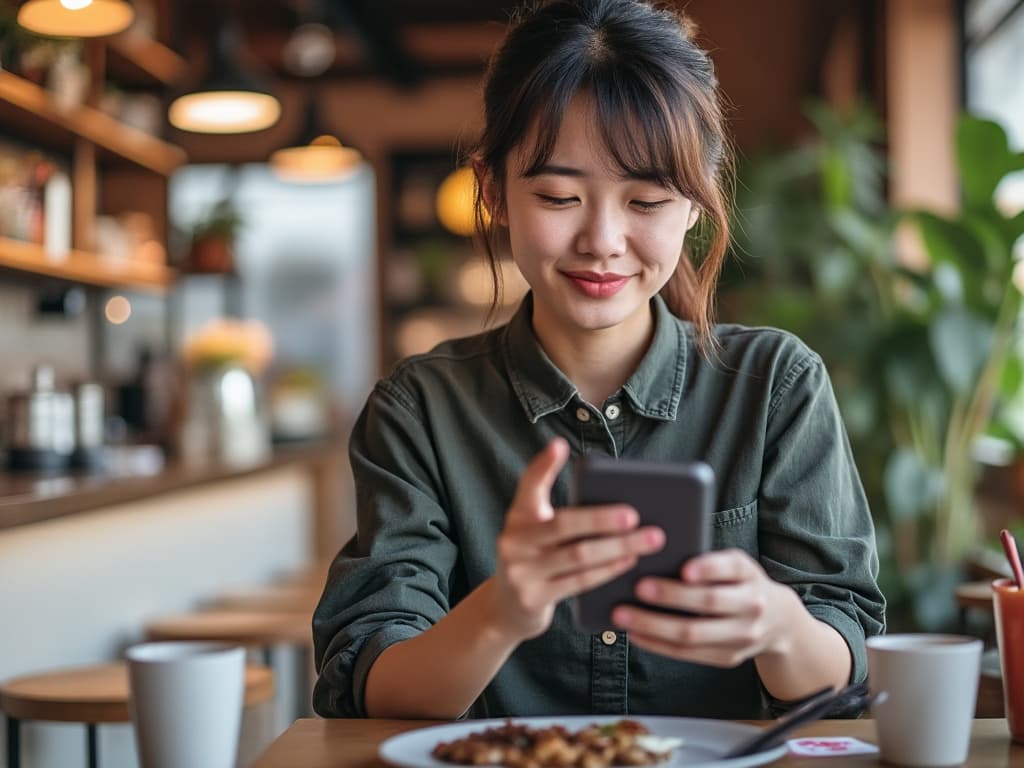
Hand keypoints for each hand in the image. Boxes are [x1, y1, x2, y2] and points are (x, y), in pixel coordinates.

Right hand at [489, 438, 664, 641]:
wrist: (508, 609)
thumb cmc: (537, 561)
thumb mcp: (539, 532)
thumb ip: (565, 516)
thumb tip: (615, 497)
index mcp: (519, 517)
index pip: (529, 485)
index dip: (543, 465)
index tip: (560, 445)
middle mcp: (514, 540)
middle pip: (564, 524)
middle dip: (603, 519)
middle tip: (635, 515)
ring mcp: (521, 571)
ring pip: (578, 555)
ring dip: (618, 546)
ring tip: (648, 539)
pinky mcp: (533, 597)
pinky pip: (579, 581)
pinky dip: (608, 570)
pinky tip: (629, 561)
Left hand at [610, 548, 800, 666]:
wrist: (779, 621)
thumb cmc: (740, 583)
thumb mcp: (734, 565)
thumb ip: (708, 563)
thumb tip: (656, 559)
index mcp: (749, 574)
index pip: (732, 569)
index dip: (709, 568)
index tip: (684, 569)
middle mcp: (751, 606)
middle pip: (709, 603)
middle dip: (671, 596)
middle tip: (638, 588)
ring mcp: (742, 636)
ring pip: (694, 634)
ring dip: (654, 626)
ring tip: (623, 616)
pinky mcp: (729, 658)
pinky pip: (689, 654)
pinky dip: (658, 645)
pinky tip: (636, 634)